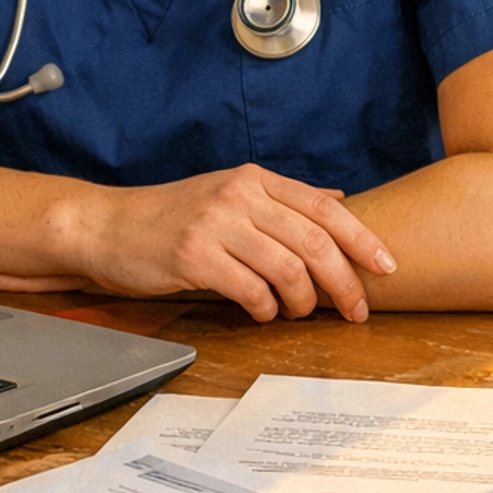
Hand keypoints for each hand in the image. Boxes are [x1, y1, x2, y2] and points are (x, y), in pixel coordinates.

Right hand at [0, 164, 395, 322]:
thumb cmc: (171, 216)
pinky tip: (262, 313)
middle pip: (314, 240)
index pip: (324, 207)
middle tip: (356, 310)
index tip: (386, 267)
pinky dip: (265, 307)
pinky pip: (249, 287)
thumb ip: (282, 199)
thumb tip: (337, 196)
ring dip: (303, 300)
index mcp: (254, 179)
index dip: (361, 239)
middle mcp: (239, 195)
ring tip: (300, 313)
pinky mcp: (193, 255)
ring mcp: (216, 223)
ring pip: (287, 267)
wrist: (106, 226)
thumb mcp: (230, 193)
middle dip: (344, 280)